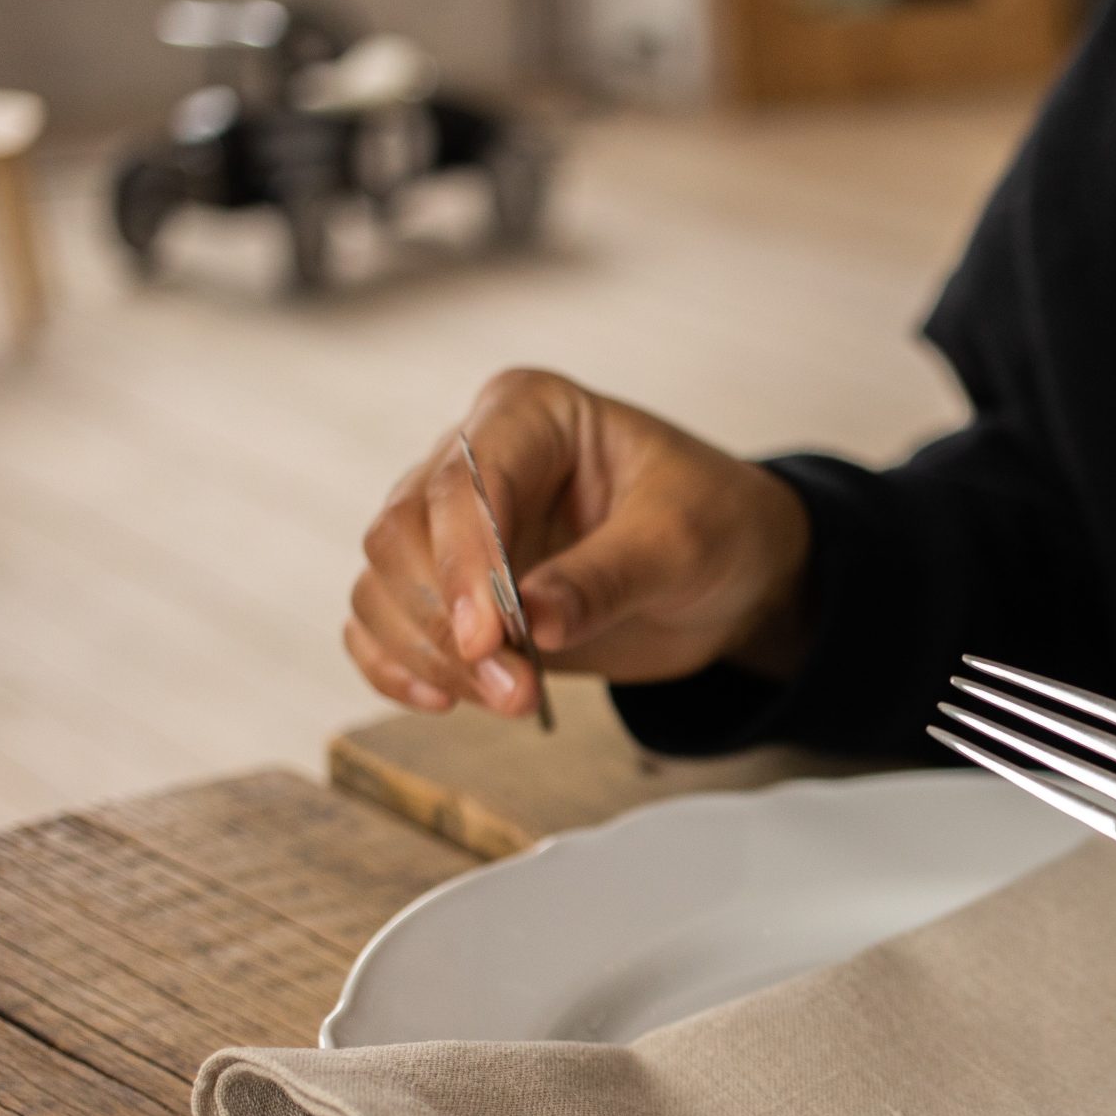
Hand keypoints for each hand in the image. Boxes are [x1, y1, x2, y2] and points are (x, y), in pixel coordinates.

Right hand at [347, 368, 812, 718]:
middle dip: (447, 623)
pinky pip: (383, 624)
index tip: (488, 639)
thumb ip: (606, 578)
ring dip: (429, 656)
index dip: (463, 563)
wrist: (732, 572)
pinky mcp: (451, 591)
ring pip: (383, 585)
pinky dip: (398, 667)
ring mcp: (455, 529)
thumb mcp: (682, 543)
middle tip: (516, 691)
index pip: (462, 482)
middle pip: (402, 535)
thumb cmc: (715, 524)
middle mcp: (474, 461)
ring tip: (511, 701)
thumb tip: (529, 625)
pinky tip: (444, 701)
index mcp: (530, 414)